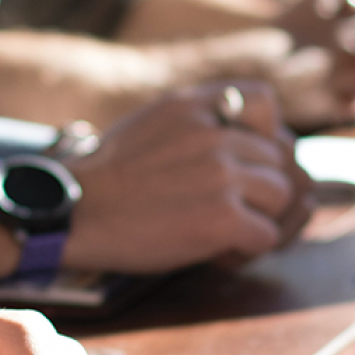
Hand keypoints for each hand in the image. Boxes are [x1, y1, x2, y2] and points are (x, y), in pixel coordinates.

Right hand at [64, 82, 314, 273]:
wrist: (72, 213)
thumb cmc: (109, 177)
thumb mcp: (154, 122)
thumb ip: (201, 121)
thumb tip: (256, 142)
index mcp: (195, 103)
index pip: (265, 102)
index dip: (264, 134)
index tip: (241, 159)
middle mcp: (215, 133)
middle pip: (279, 159)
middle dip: (261, 189)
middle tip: (228, 210)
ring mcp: (221, 174)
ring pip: (282, 197)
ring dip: (259, 220)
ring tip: (221, 232)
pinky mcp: (222, 217)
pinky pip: (266, 236)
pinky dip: (246, 250)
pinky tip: (215, 251)